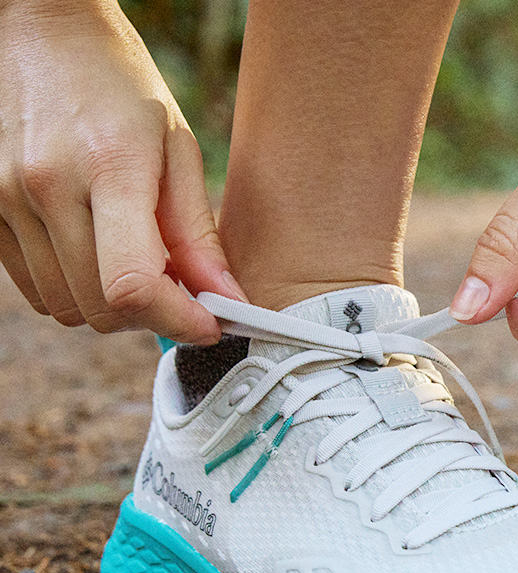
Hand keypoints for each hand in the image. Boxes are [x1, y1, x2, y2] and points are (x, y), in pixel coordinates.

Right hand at [0, 0, 247, 342]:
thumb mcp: (177, 149)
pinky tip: (96, 253)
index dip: (177, 321)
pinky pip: (36, 289)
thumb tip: (225, 299)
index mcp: (109, 169)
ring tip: (135, 264)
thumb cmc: (121, 87)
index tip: (207, 325)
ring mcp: (6, 200)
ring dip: (111, 305)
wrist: (44, 33)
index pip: (134, 285)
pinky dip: (75, 289)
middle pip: (102, 310)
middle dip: (150, 316)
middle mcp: (45, 189)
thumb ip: (197, 234)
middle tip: (176, 291)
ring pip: (68, 308)